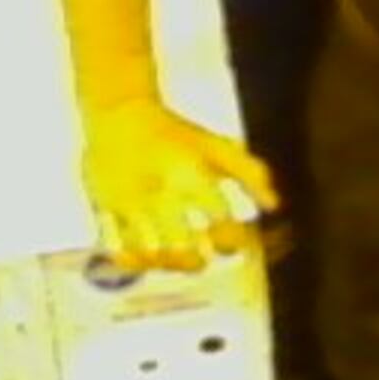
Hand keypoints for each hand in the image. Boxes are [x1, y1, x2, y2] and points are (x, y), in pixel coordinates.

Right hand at [80, 97, 277, 270]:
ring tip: (184, 261)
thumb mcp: (217, 145)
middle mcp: (159, 192)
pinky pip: (119, 248)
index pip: (219, 220)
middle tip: (208, 255)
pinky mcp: (105, 208)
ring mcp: (130, 203)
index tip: (236, 240)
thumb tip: (273, 205)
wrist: (119, 114)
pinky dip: (137, 262)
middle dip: (202, 259)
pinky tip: (150, 260)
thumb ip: (251, 173)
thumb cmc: (173, 133)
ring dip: (172, 265)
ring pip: (153, 253)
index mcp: (190, 174)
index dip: (233, 239)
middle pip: (184, 246)